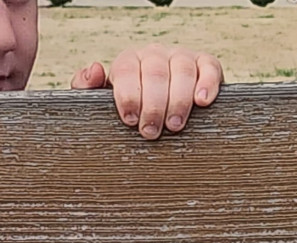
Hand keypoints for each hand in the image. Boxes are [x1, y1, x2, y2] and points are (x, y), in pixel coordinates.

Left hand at [71, 45, 221, 139]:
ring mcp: (181, 58)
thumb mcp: (104, 104)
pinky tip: (202, 102)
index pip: (127, 69)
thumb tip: (95, 69)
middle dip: (153, 104)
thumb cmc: (134, 112)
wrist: (165, 116)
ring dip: (178, 99)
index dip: (128, 94)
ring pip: (182, 69)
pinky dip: (207, 83)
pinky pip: (209, 68)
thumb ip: (87, 89)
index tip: (130, 120)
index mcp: (130, 62)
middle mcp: (155, 56)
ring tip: (174, 126)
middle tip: (151, 132)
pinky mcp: (205, 66)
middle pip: (155, 71)